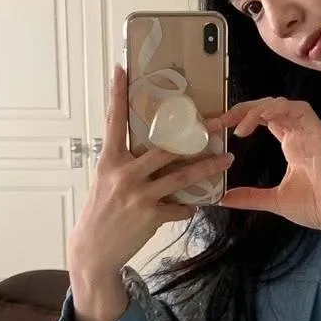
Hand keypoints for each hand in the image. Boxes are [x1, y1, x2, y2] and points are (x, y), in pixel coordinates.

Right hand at [68, 64, 231, 285]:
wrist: (93, 250)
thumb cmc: (101, 213)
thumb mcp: (105, 182)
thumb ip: (123, 164)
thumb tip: (146, 150)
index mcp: (110, 161)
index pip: (113, 121)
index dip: (117, 95)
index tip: (121, 69)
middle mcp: (124, 173)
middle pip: (164, 148)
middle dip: (194, 135)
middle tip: (217, 123)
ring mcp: (138, 195)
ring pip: (180, 176)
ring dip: (207, 168)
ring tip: (227, 160)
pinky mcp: (150, 216)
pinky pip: (179, 208)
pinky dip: (189, 207)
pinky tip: (194, 206)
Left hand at [218, 97, 320, 236]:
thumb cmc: (314, 207)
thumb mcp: (274, 200)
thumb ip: (249, 196)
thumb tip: (224, 198)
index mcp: (291, 143)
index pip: (264, 120)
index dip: (241, 119)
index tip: (218, 128)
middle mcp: (299, 132)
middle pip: (267, 107)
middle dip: (242, 110)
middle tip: (219, 121)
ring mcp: (308, 129)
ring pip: (279, 104)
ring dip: (255, 110)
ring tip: (235, 125)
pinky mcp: (317, 130)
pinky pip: (296, 108)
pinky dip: (275, 110)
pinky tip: (258, 120)